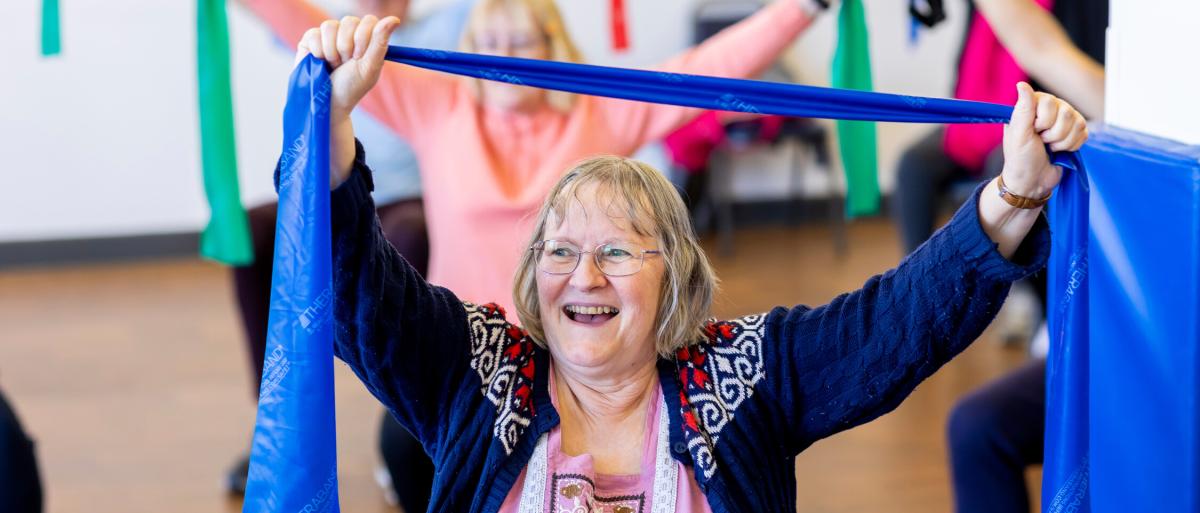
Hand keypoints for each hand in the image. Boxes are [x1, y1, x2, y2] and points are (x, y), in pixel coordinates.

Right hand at [295, 15, 400, 187]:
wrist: (327, 102)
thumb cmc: (352, 87)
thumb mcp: (369, 66)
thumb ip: (380, 41)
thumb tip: (395, 19)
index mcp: (366, 38)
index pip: (369, 21)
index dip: (363, 38)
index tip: (359, 57)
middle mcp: (348, 33)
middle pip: (349, 21)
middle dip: (347, 47)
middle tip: (346, 63)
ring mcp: (329, 35)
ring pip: (330, 25)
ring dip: (332, 51)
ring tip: (333, 64)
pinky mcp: (311, 39)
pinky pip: (314, 33)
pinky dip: (319, 51)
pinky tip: (320, 62)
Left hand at [999, 82, 1087, 198]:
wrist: (1033, 181)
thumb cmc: (1020, 158)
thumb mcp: (1018, 135)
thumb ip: (1022, 109)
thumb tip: (1021, 84)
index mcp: (1033, 105)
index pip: (1049, 102)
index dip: (1043, 122)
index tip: (1032, 132)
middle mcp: (1050, 108)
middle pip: (1066, 113)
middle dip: (1053, 134)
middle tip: (1041, 142)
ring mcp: (1065, 119)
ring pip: (1078, 123)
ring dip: (1062, 142)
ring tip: (1049, 147)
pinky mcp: (1076, 132)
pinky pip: (1084, 133)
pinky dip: (1072, 146)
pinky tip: (1060, 150)